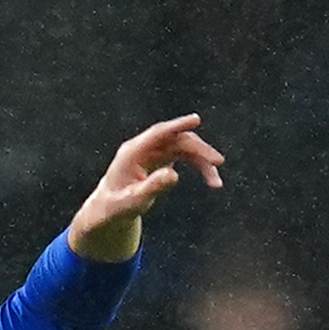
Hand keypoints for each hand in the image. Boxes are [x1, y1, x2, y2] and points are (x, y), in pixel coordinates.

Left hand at [69, 115, 224, 262]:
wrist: (109, 209)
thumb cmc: (117, 207)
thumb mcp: (134, 201)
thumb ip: (152, 188)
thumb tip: (173, 174)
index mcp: (132, 152)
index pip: (158, 133)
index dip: (177, 125)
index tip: (196, 119)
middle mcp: (144, 148)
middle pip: (176, 140)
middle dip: (199, 150)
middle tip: (218, 162)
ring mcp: (153, 152)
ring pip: (183, 148)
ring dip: (202, 162)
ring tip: (216, 183)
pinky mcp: (161, 158)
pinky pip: (184, 156)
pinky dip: (198, 166)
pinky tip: (210, 179)